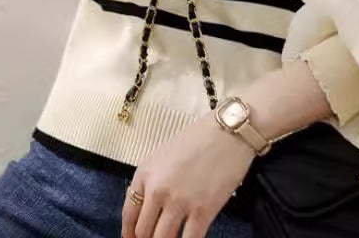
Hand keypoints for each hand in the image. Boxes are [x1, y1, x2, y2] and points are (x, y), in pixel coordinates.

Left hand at [120, 112, 255, 237]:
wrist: (229, 131)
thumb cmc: (199, 138)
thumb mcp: (164, 154)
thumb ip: (152, 179)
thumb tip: (146, 208)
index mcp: (146, 173)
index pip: (129, 214)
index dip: (130, 233)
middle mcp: (158, 189)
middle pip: (143, 232)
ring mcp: (180, 202)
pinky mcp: (203, 211)